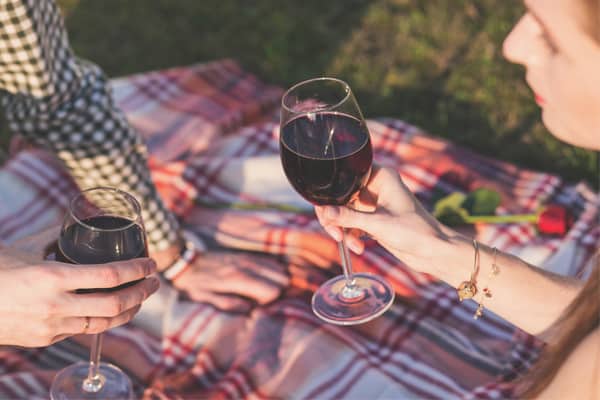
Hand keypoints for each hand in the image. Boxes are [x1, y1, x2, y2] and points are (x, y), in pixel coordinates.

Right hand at [0, 229, 159, 346]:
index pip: (109, 275)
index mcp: (52, 277)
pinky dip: (104, 320)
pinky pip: (84, 330)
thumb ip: (54, 236)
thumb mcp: (25, 247)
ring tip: (141, 298)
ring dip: (129, 311)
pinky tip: (113, 311)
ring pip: (104, 323)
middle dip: (142, 293)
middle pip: (115, 304)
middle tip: (155, 282)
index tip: (151, 264)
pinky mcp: (46, 339)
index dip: (137, 270)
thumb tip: (77, 223)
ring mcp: (51, 326)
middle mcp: (55, 305)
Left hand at [171, 251, 289, 311]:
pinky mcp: (247, 255)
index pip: (273, 290)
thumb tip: (251, 309)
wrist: (185, 263)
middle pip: (282, 278)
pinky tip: (264, 280)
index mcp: (238, 279)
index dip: (271, 302)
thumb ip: (230, 305)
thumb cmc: (194, 285)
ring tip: (264, 291)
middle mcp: (247, 266)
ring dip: (277, 282)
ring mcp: (248, 258)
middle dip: (278, 291)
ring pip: (279, 269)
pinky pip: (271, 261)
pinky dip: (274, 272)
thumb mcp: (207, 300)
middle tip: (264, 300)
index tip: (258, 307)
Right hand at [315, 165, 453, 274]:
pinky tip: (358, 247)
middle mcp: (376, 186)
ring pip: (344, 211)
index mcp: (381, 176)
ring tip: (349, 243)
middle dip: (335, 216)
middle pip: (341, 196)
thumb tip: (324, 212)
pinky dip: (351, 235)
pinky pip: (352, 223)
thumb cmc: (415, 231)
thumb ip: (349, 217)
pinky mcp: (374, 219)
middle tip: (335, 232)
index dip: (333, 193)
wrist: (434, 252)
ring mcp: (374, 203)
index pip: (346, 176)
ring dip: (343, 228)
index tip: (328, 213)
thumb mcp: (378, 224)